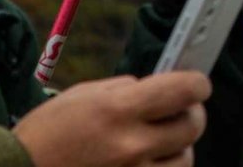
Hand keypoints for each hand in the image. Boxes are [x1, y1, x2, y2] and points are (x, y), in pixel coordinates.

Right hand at [12, 72, 209, 166]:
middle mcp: (130, 146)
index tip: (198, 84)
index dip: (198, 84)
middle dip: (190, 114)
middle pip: (193, 126)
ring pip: (185, 160)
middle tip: (180, 111)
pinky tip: (147, 162)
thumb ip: (124, 90)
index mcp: (117, 111)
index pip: (183, 91)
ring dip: (178, 148)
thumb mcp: (82, 96)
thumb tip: (157, 87)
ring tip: (158, 143)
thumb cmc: (44, 136)